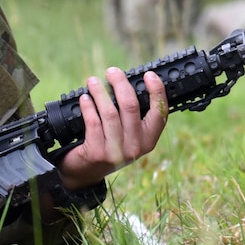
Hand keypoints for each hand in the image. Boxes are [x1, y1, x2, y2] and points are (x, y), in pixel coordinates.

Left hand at [57, 68, 166, 189]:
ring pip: (110, 112)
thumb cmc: (107, 146)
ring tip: (93, 81)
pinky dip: (88, 106)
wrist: (84, 172)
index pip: (160, 113)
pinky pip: (93, 122)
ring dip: (100, 92)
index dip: (157, 91)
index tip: (149, 75)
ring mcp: (116, 152)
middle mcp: (136, 147)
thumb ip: (132, 116)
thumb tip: (127, 83)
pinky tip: (84, 98)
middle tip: (112, 72)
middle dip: (120, 83)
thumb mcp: (126, 135)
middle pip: (131, 106)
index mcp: (148, 140)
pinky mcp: (97, 153)